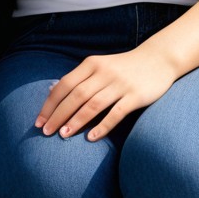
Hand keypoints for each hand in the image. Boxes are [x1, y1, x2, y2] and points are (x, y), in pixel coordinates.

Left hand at [35, 43, 180, 141]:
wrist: (159, 59)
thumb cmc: (123, 67)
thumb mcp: (99, 66)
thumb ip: (78, 78)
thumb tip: (51, 91)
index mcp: (91, 64)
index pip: (64, 85)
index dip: (50, 104)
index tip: (39, 121)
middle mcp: (104, 72)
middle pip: (75, 96)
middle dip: (58, 115)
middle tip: (46, 132)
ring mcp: (120, 84)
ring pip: (93, 104)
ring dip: (76, 121)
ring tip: (63, 135)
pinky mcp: (135, 95)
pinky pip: (116, 113)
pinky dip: (102, 126)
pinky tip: (91, 138)